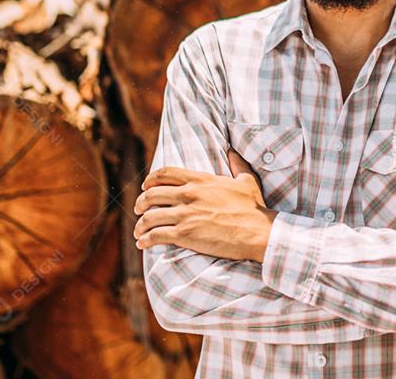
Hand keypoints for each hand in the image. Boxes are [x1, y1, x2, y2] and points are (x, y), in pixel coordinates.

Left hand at [134, 155, 276, 261]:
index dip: (151, 179)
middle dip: (141, 202)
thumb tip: (233, 151)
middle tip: (138, 209)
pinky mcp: (185, 234)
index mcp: (200, 179)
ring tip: (139, 231)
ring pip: (150, 216)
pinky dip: (145, 239)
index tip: (145, 186)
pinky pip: (156, 235)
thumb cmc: (253, 208)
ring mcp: (185, 214)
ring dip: (140, 224)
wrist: (257, 231)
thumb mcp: (246, 181)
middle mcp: (189, 194)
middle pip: (152, 194)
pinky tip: (142, 243)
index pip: (166, 173)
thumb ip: (238, 164)